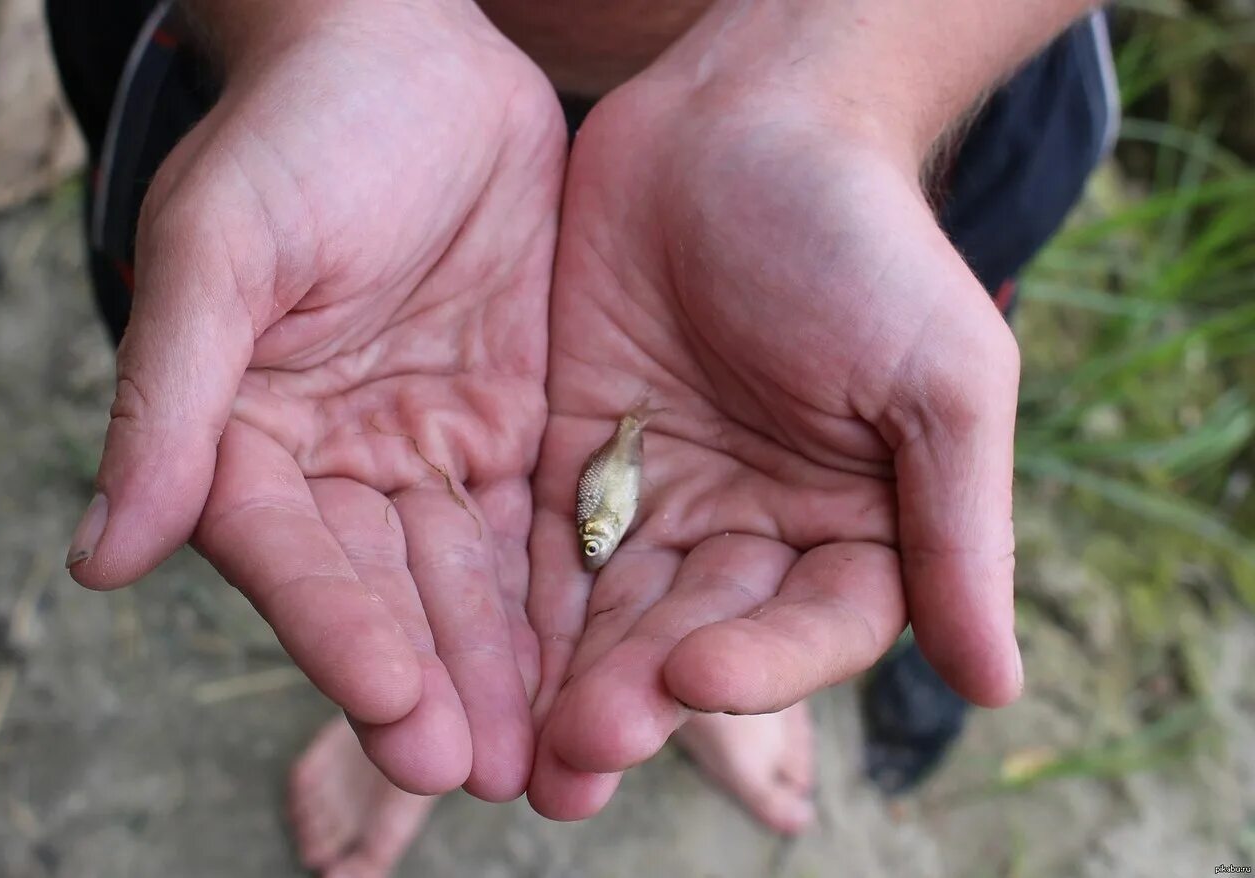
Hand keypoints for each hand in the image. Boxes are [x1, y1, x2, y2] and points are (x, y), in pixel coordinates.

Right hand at [65, 0, 565, 800]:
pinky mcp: (511, 425)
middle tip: (480, 773)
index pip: (293, 557)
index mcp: (251, 437)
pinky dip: (564, 593)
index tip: (394, 704)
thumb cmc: (296, 137)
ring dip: (505, 667)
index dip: (337, 632)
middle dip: (435, 681)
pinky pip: (539, 520)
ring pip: (470, 578)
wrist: (409, 61)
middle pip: (388, 592)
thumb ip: (171, 401)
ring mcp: (430, 450)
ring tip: (548, 755)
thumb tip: (101, 557)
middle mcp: (341, 463)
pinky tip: (601, 658)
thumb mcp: (222, 252)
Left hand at [526, 30, 1021, 817]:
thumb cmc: (863, 238)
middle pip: (700, 637)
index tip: (692, 676)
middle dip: (640, 694)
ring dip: (570, 680)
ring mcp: (665, 498)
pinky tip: (480, 658)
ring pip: (615, 611)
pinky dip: (520, 605)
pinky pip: (548, 544)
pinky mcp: (580, 457)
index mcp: (855, 525)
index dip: (759, 666)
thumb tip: (999, 685)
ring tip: (526, 753)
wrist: (747, 118)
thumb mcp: (939, 376)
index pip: (810, 630)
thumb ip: (958, 528)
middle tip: (577, 756)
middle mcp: (758, 529)